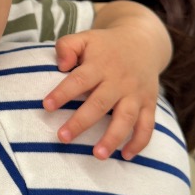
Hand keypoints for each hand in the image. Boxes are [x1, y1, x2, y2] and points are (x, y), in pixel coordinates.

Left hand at [41, 30, 159, 160]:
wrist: (143, 41)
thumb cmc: (105, 45)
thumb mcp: (85, 38)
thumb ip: (67, 47)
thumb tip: (61, 65)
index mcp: (100, 65)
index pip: (79, 80)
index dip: (62, 93)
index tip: (46, 106)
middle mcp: (119, 81)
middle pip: (100, 104)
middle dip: (81, 122)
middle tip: (62, 138)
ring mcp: (135, 94)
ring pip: (126, 118)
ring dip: (112, 138)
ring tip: (97, 155)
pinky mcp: (149, 103)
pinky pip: (147, 125)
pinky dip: (139, 142)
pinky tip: (126, 156)